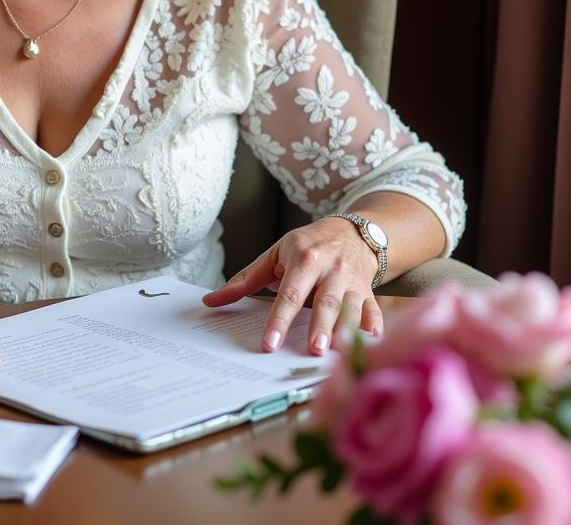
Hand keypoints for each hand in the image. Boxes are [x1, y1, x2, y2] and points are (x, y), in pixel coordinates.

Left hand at [203, 219, 383, 355]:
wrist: (351, 232)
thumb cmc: (306, 246)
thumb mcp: (275, 255)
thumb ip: (245, 280)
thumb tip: (210, 300)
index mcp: (303, 259)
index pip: (289, 294)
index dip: (279, 320)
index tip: (270, 344)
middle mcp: (330, 269)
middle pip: (324, 302)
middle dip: (320, 326)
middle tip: (313, 350)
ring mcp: (352, 281)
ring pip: (350, 308)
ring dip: (346, 330)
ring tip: (339, 352)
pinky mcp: (369, 291)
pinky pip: (374, 311)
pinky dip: (375, 327)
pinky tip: (373, 342)